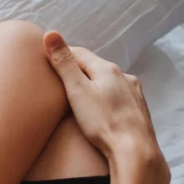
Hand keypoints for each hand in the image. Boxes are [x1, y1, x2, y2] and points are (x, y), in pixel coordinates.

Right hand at [43, 31, 165, 175]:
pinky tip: (100, 106)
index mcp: (106, 69)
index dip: (61, 54)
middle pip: (94, 66)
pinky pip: (117, 94)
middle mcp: (123, 75)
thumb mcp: (77, 91)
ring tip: (78, 92)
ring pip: (107, 80)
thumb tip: (50, 34)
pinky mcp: (137, 107)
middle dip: (76, 68)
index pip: (79, 53)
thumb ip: (64, 64)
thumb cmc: (103, 122)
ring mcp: (132, 91)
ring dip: (92, 82)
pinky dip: (105, 95)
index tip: (47, 58)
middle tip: (58, 76)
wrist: (134, 150)